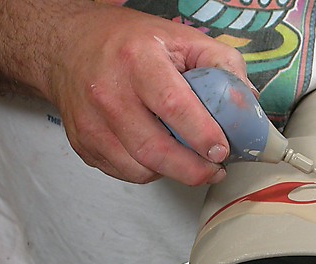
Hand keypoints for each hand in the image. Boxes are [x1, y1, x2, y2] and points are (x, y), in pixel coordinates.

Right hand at [46, 3, 248, 184]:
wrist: (67, 46)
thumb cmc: (126, 42)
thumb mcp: (181, 38)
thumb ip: (221, 66)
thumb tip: (247, 104)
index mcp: (136, 60)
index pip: (173, 105)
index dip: (202, 134)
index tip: (221, 150)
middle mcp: (108, 93)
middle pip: (155, 150)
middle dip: (192, 170)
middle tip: (214, 170)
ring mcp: (92, 123)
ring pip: (141, 169)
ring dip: (172, 172)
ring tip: (189, 160)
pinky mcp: (84, 145)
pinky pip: (126, 173)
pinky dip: (150, 171)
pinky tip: (159, 154)